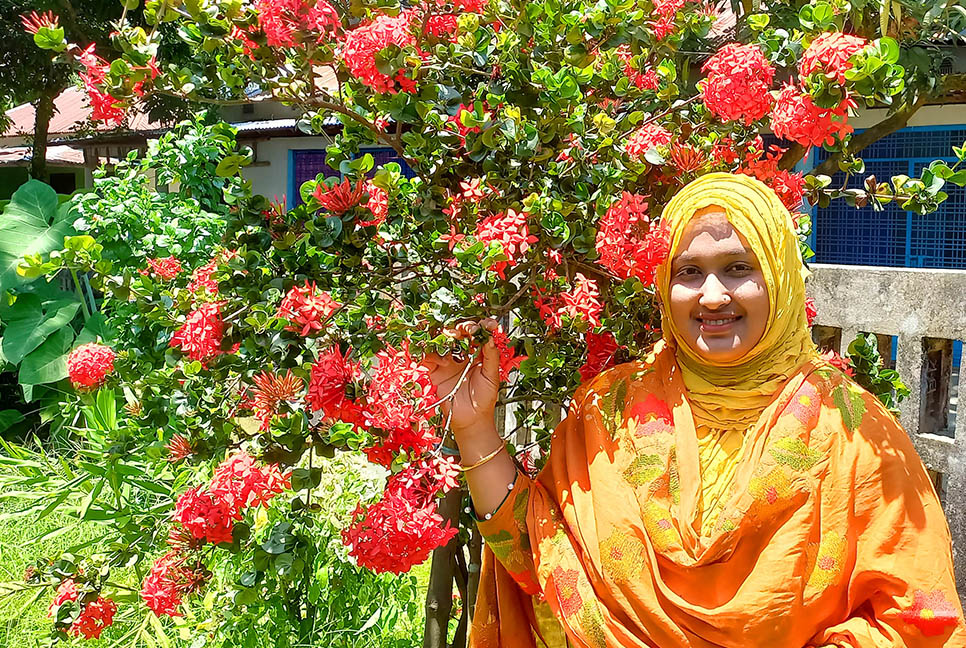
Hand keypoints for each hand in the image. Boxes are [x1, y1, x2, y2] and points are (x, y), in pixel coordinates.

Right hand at [421, 318, 500, 435]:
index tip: (489, 324)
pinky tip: (443, 360)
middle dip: (464, 327)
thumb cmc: (484, 399)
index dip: (482, 326)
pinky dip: (432, 355)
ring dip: (446, 336)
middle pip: (459, 333)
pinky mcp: (435, 372)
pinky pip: (428, 358)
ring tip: (453, 337)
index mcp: (477, 353)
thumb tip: (490, 338)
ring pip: (442, 341)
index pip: (478, 334)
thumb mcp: (492, 377)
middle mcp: (461, 354)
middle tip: (468, 328)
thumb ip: (491, 357)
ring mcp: (447, 362)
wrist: (472, 419)